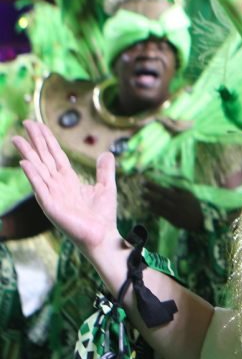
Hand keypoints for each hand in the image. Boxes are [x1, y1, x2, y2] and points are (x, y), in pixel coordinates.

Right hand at [12, 120, 118, 254]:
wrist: (103, 236)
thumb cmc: (103, 216)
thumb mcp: (107, 187)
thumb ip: (105, 170)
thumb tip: (107, 153)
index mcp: (68, 180)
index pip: (55, 156)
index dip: (47, 140)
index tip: (38, 125)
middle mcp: (57, 185)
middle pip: (44, 158)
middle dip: (35, 141)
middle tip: (26, 122)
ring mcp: (52, 195)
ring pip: (38, 170)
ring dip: (28, 154)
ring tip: (17, 139)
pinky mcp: (51, 207)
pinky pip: (40, 188)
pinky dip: (32, 175)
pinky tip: (26, 163)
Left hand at [142, 180, 204, 231]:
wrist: (200, 220)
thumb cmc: (194, 205)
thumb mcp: (189, 194)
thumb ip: (178, 189)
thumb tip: (168, 183)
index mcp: (179, 197)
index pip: (163, 190)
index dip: (152, 186)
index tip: (143, 182)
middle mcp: (175, 205)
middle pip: (159, 199)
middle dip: (149, 194)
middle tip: (140, 190)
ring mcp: (173, 213)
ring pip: (159, 207)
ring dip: (149, 202)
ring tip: (141, 197)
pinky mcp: (172, 220)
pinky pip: (161, 214)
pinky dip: (153, 210)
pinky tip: (147, 206)